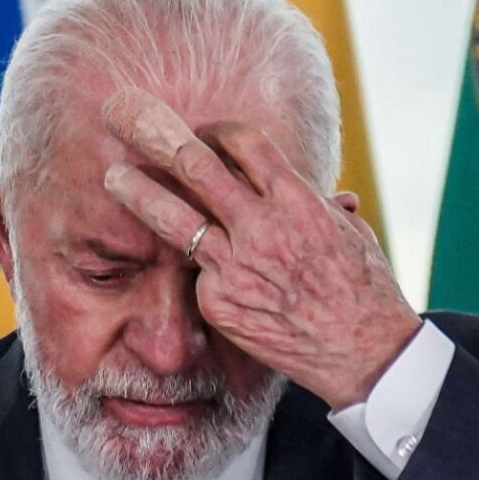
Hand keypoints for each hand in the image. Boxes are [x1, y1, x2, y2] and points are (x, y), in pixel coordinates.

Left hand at [102, 88, 420, 408]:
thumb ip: (323, 208)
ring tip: (113, 179)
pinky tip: (205, 274)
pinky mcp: (219, 303)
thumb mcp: (351, 233)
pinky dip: (201, 271)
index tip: (204, 133)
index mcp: (295, 200)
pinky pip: (199, 276)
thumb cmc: (365, 290)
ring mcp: (235, 266)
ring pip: (173, 219)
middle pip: (194, 167)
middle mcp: (259, 226)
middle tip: (133, 126)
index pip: (243, 143)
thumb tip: (326, 196)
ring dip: (139, 193)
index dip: (217, 130)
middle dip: (160, 140)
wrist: (362, 353)